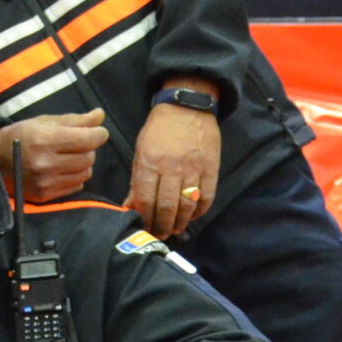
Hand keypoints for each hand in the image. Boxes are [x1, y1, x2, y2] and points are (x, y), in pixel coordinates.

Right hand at [0, 110, 108, 200]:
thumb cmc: (19, 136)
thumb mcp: (43, 122)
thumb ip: (75, 120)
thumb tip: (100, 116)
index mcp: (45, 139)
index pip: (89, 139)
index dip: (98, 134)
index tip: (96, 132)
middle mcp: (46, 163)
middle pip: (89, 157)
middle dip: (87, 149)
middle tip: (75, 144)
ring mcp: (45, 182)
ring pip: (85, 173)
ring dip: (81, 164)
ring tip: (67, 158)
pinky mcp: (44, 195)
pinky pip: (76, 186)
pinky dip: (73, 177)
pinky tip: (60, 170)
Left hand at [124, 88, 220, 235]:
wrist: (186, 106)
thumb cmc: (158, 130)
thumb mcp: (140, 152)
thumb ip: (136, 181)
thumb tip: (130, 207)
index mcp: (149, 162)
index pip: (146, 199)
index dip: (145, 218)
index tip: (145, 227)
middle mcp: (171, 167)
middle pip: (167, 206)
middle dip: (162, 225)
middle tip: (160, 234)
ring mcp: (193, 168)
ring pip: (188, 204)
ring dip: (181, 222)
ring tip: (175, 229)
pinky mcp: (211, 167)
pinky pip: (207, 196)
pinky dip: (200, 211)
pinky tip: (193, 216)